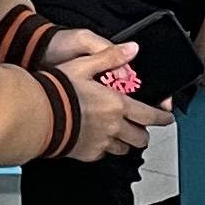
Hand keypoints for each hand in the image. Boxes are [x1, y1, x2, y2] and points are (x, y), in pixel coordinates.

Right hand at [51, 39, 170, 162]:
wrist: (38, 114)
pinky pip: (104, 154)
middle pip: (140, 138)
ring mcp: (101, 142)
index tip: (167, 118)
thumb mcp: (84, 65)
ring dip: (125, 142)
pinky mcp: (88, 153)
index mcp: (117, 105)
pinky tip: (98, 139)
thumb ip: (110, 57)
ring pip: (124, 149)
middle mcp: (114, 127)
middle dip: (143, 133)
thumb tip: (132, 49)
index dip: (162, 118)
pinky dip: (105, 148)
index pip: (150, 116)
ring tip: (119, 135)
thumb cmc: (58, 89)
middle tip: (141, 128)